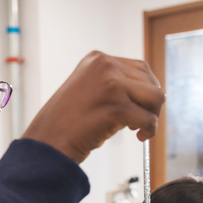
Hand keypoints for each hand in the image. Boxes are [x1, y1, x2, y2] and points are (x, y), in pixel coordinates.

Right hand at [22, 51, 164, 162]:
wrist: (48, 143)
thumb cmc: (66, 123)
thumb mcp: (89, 90)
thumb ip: (113, 84)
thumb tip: (149, 93)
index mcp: (97, 59)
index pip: (140, 68)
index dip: (146, 89)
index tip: (141, 106)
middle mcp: (105, 66)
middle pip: (150, 81)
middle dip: (151, 103)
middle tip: (140, 121)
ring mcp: (111, 84)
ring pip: (155, 97)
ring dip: (152, 115)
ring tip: (139, 129)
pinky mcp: (116, 106)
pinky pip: (149, 118)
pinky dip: (149, 130)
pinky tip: (140, 136)